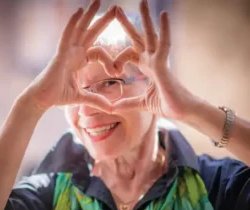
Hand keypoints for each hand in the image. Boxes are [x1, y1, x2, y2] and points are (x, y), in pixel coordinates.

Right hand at [21, 0, 116, 112]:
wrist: (42, 100)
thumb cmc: (57, 96)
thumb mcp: (81, 97)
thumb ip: (96, 100)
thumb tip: (111, 108)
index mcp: (79, 61)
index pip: (98, 51)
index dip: (109, 59)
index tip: (117, 71)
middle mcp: (73, 53)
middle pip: (90, 33)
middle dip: (102, 21)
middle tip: (115, 8)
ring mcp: (66, 52)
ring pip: (79, 30)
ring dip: (89, 15)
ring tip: (98, 1)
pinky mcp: (59, 55)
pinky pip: (67, 36)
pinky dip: (72, 23)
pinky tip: (79, 11)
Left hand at [112, 0, 196, 119]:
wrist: (183, 112)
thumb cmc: (168, 105)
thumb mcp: (142, 103)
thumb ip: (127, 103)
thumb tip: (112, 107)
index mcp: (147, 67)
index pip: (130, 53)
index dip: (118, 58)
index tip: (113, 71)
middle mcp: (153, 60)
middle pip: (138, 38)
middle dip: (127, 25)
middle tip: (117, 9)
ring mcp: (159, 61)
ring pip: (151, 35)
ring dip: (146, 18)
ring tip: (143, 1)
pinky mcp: (165, 66)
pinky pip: (164, 44)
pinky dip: (164, 29)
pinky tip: (163, 14)